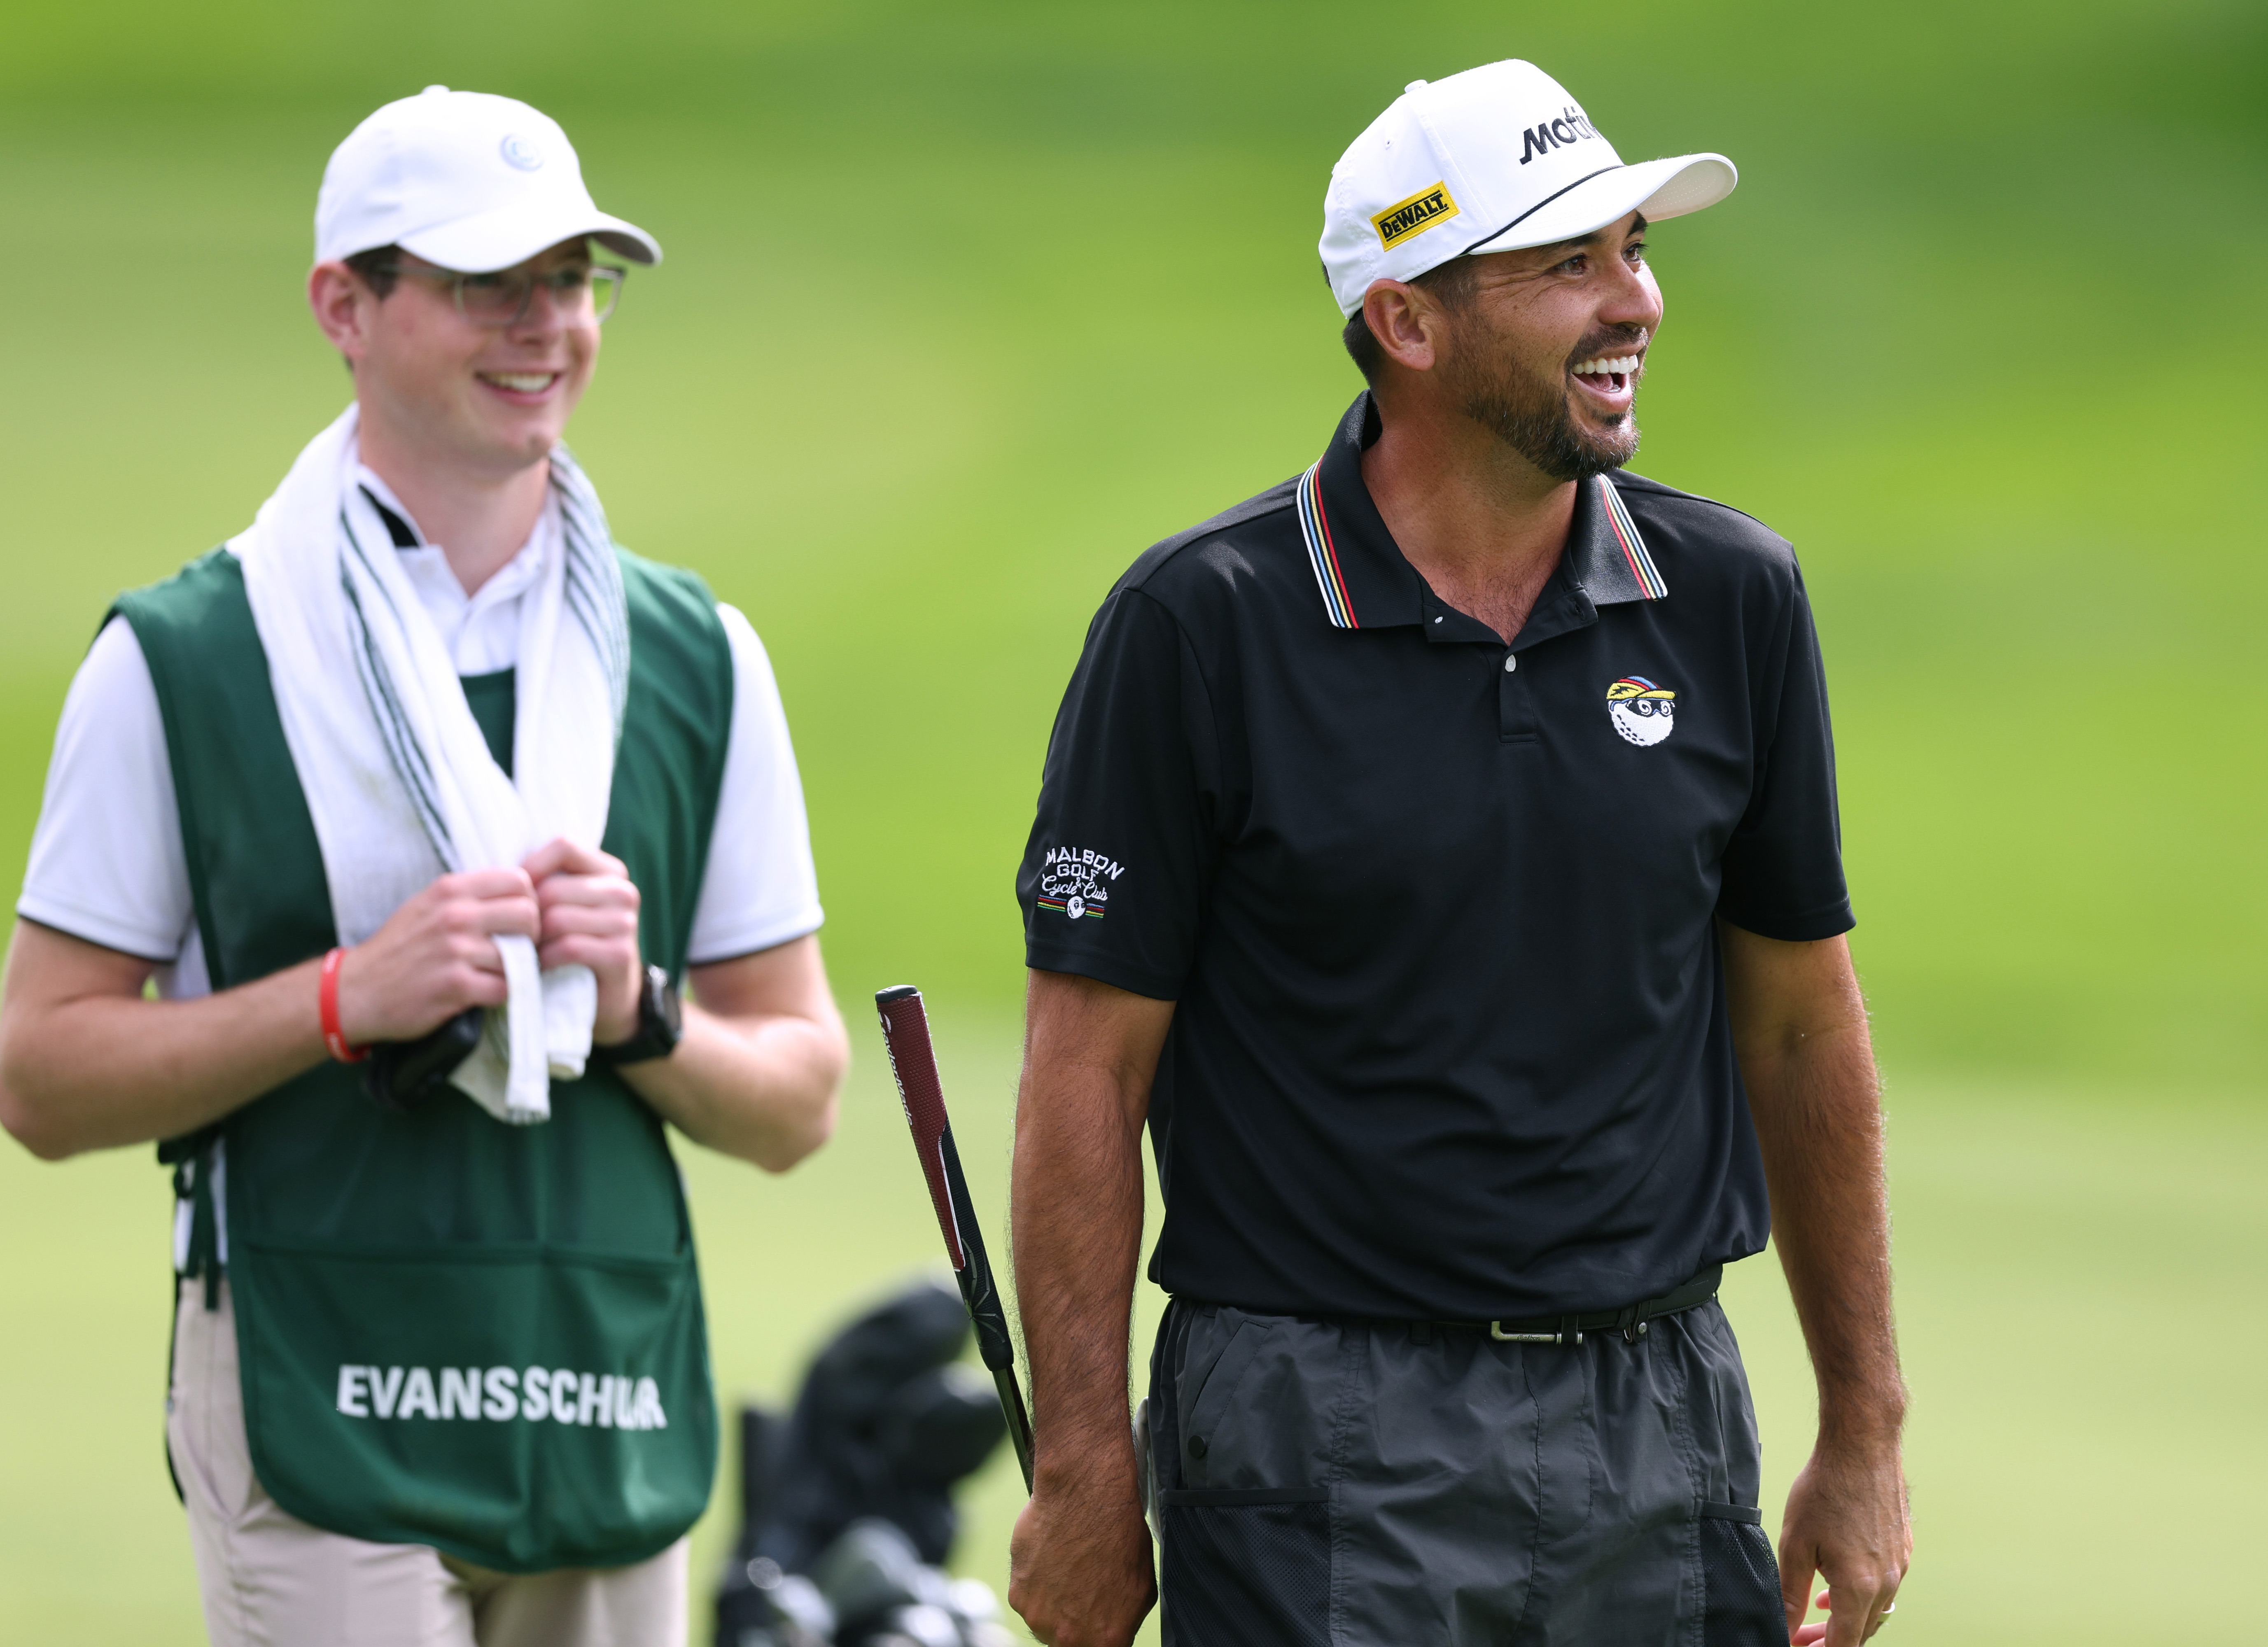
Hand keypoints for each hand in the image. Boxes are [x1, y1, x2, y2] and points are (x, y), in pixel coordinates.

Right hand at [334, 868, 538, 1043]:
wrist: (356, 989)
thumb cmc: (399, 947)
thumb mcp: (429, 905)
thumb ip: (470, 896)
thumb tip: (521, 891)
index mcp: (450, 889)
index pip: (518, 881)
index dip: (528, 902)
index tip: (517, 920)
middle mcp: (455, 915)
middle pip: (528, 915)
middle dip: (531, 936)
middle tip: (518, 950)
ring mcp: (455, 951)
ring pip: (520, 955)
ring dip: (515, 969)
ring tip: (494, 973)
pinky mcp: (456, 986)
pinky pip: (504, 988)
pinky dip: (501, 993)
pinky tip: (483, 991)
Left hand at [521, 837, 642, 1044]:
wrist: (604, 995)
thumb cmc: (571, 943)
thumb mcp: (562, 905)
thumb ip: (544, 881)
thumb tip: (504, 869)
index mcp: (610, 871)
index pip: (564, 846)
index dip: (532, 868)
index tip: (518, 895)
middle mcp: (623, 892)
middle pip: (554, 889)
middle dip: (528, 916)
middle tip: (518, 935)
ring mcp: (625, 923)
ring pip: (559, 918)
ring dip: (535, 941)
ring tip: (528, 952)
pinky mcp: (620, 954)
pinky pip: (569, 947)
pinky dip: (547, 959)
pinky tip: (542, 967)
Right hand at [1008, 1477, 1154, 1646]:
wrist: (1085, 1497)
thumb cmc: (1119, 1536)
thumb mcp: (1142, 1588)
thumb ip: (1123, 1621)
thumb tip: (1113, 1630)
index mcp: (1105, 1640)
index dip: (1099, 1633)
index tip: (1097, 1618)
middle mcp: (1070, 1638)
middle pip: (1069, 1642)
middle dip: (1076, 1621)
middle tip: (1083, 1587)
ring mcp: (1039, 1618)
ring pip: (1045, 1620)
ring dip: (1054, 1602)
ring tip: (1069, 1566)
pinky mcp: (1018, 1595)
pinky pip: (1027, 1598)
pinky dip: (1036, 1583)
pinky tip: (1052, 1557)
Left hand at [1779, 1438, 1909, 1644]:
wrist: (1863, 1447)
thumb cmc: (1825, 1489)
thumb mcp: (1795, 1544)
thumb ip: (1790, 1594)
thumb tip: (1783, 1630)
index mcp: (1859, 1587)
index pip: (1844, 1645)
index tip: (1798, 1646)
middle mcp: (1887, 1582)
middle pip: (1861, 1633)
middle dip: (1829, 1640)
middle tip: (1800, 1634)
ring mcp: (1899, 1566)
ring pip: (1874, 1611)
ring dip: (1846, 1619)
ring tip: (1816, 1611)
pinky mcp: (1903, 1550)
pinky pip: (1884, 1588)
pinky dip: (1860, 1595)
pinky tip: (1834, 1585)